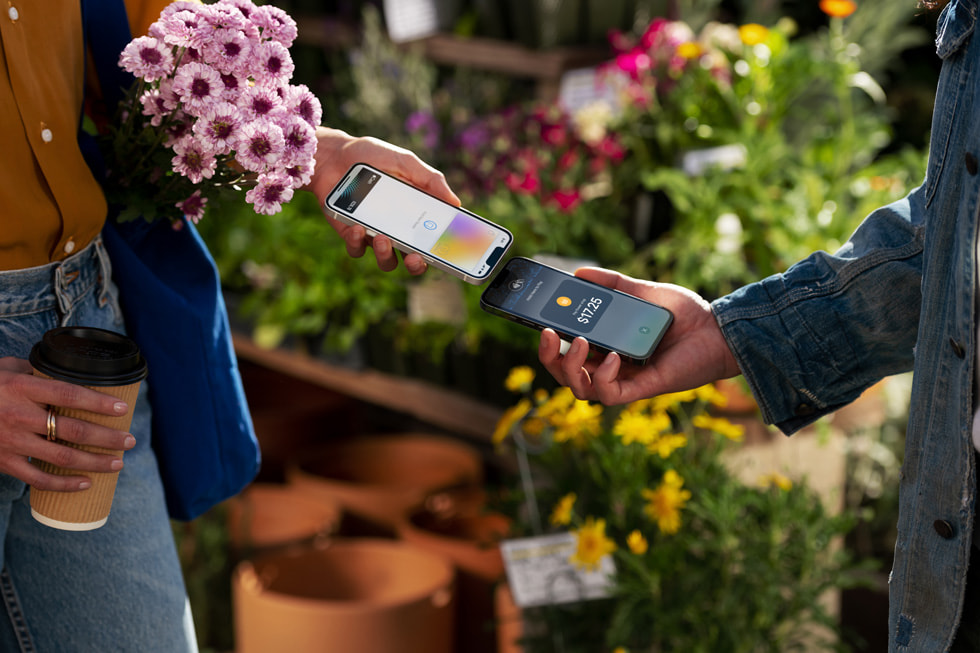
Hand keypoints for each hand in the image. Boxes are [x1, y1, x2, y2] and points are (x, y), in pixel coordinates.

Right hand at [0, 357, 136, 490]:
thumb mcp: (6, 368)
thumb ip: (37, 371)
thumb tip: (71, 371)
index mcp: (21, 388)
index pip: (69, 395)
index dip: (99, 402)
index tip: (123, 408)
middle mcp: (18, 415)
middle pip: (73, 430)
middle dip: (107, 437)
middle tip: (130, 441)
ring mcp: (11, 442)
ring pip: (62, 457)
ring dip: (95, 462)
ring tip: (118, 463)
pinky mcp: (4, 462)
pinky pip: (39, 479)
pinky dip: (65, 484)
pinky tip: (86, 484)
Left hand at [306, 126, 460, 274]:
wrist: (334, 155)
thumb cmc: (372, 156)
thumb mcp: (406, 162)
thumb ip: (431, 179)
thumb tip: (456, 202)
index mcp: (415, 215)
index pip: (433, 240)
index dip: (443, 251)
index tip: (448, 253)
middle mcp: (397, 229)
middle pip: (413, 259)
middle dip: (416, 264)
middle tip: (415, 257)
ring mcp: (373, 234)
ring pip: (386, 260)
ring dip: (386, 255)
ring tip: (382, 238)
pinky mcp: (351, 234)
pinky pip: (357, 249)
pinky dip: (357, 242)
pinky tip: (357, 227)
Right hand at [537, 268, 741, 404]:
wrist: (718, 329)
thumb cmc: (684, 315)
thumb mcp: (642, 292)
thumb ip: (612, 283)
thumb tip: (580, 272)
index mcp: (606, 346)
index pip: (567, 352)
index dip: (549, 343)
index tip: (540, 322)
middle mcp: (611, 366)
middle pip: (566, 375)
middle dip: (550, 358)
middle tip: (549, 334)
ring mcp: (625, 380)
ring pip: (580, 390)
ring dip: (571, 368)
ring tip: (580, 343)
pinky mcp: (642, 389)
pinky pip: (609, 394)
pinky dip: (602, 378)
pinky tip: (611, 358)